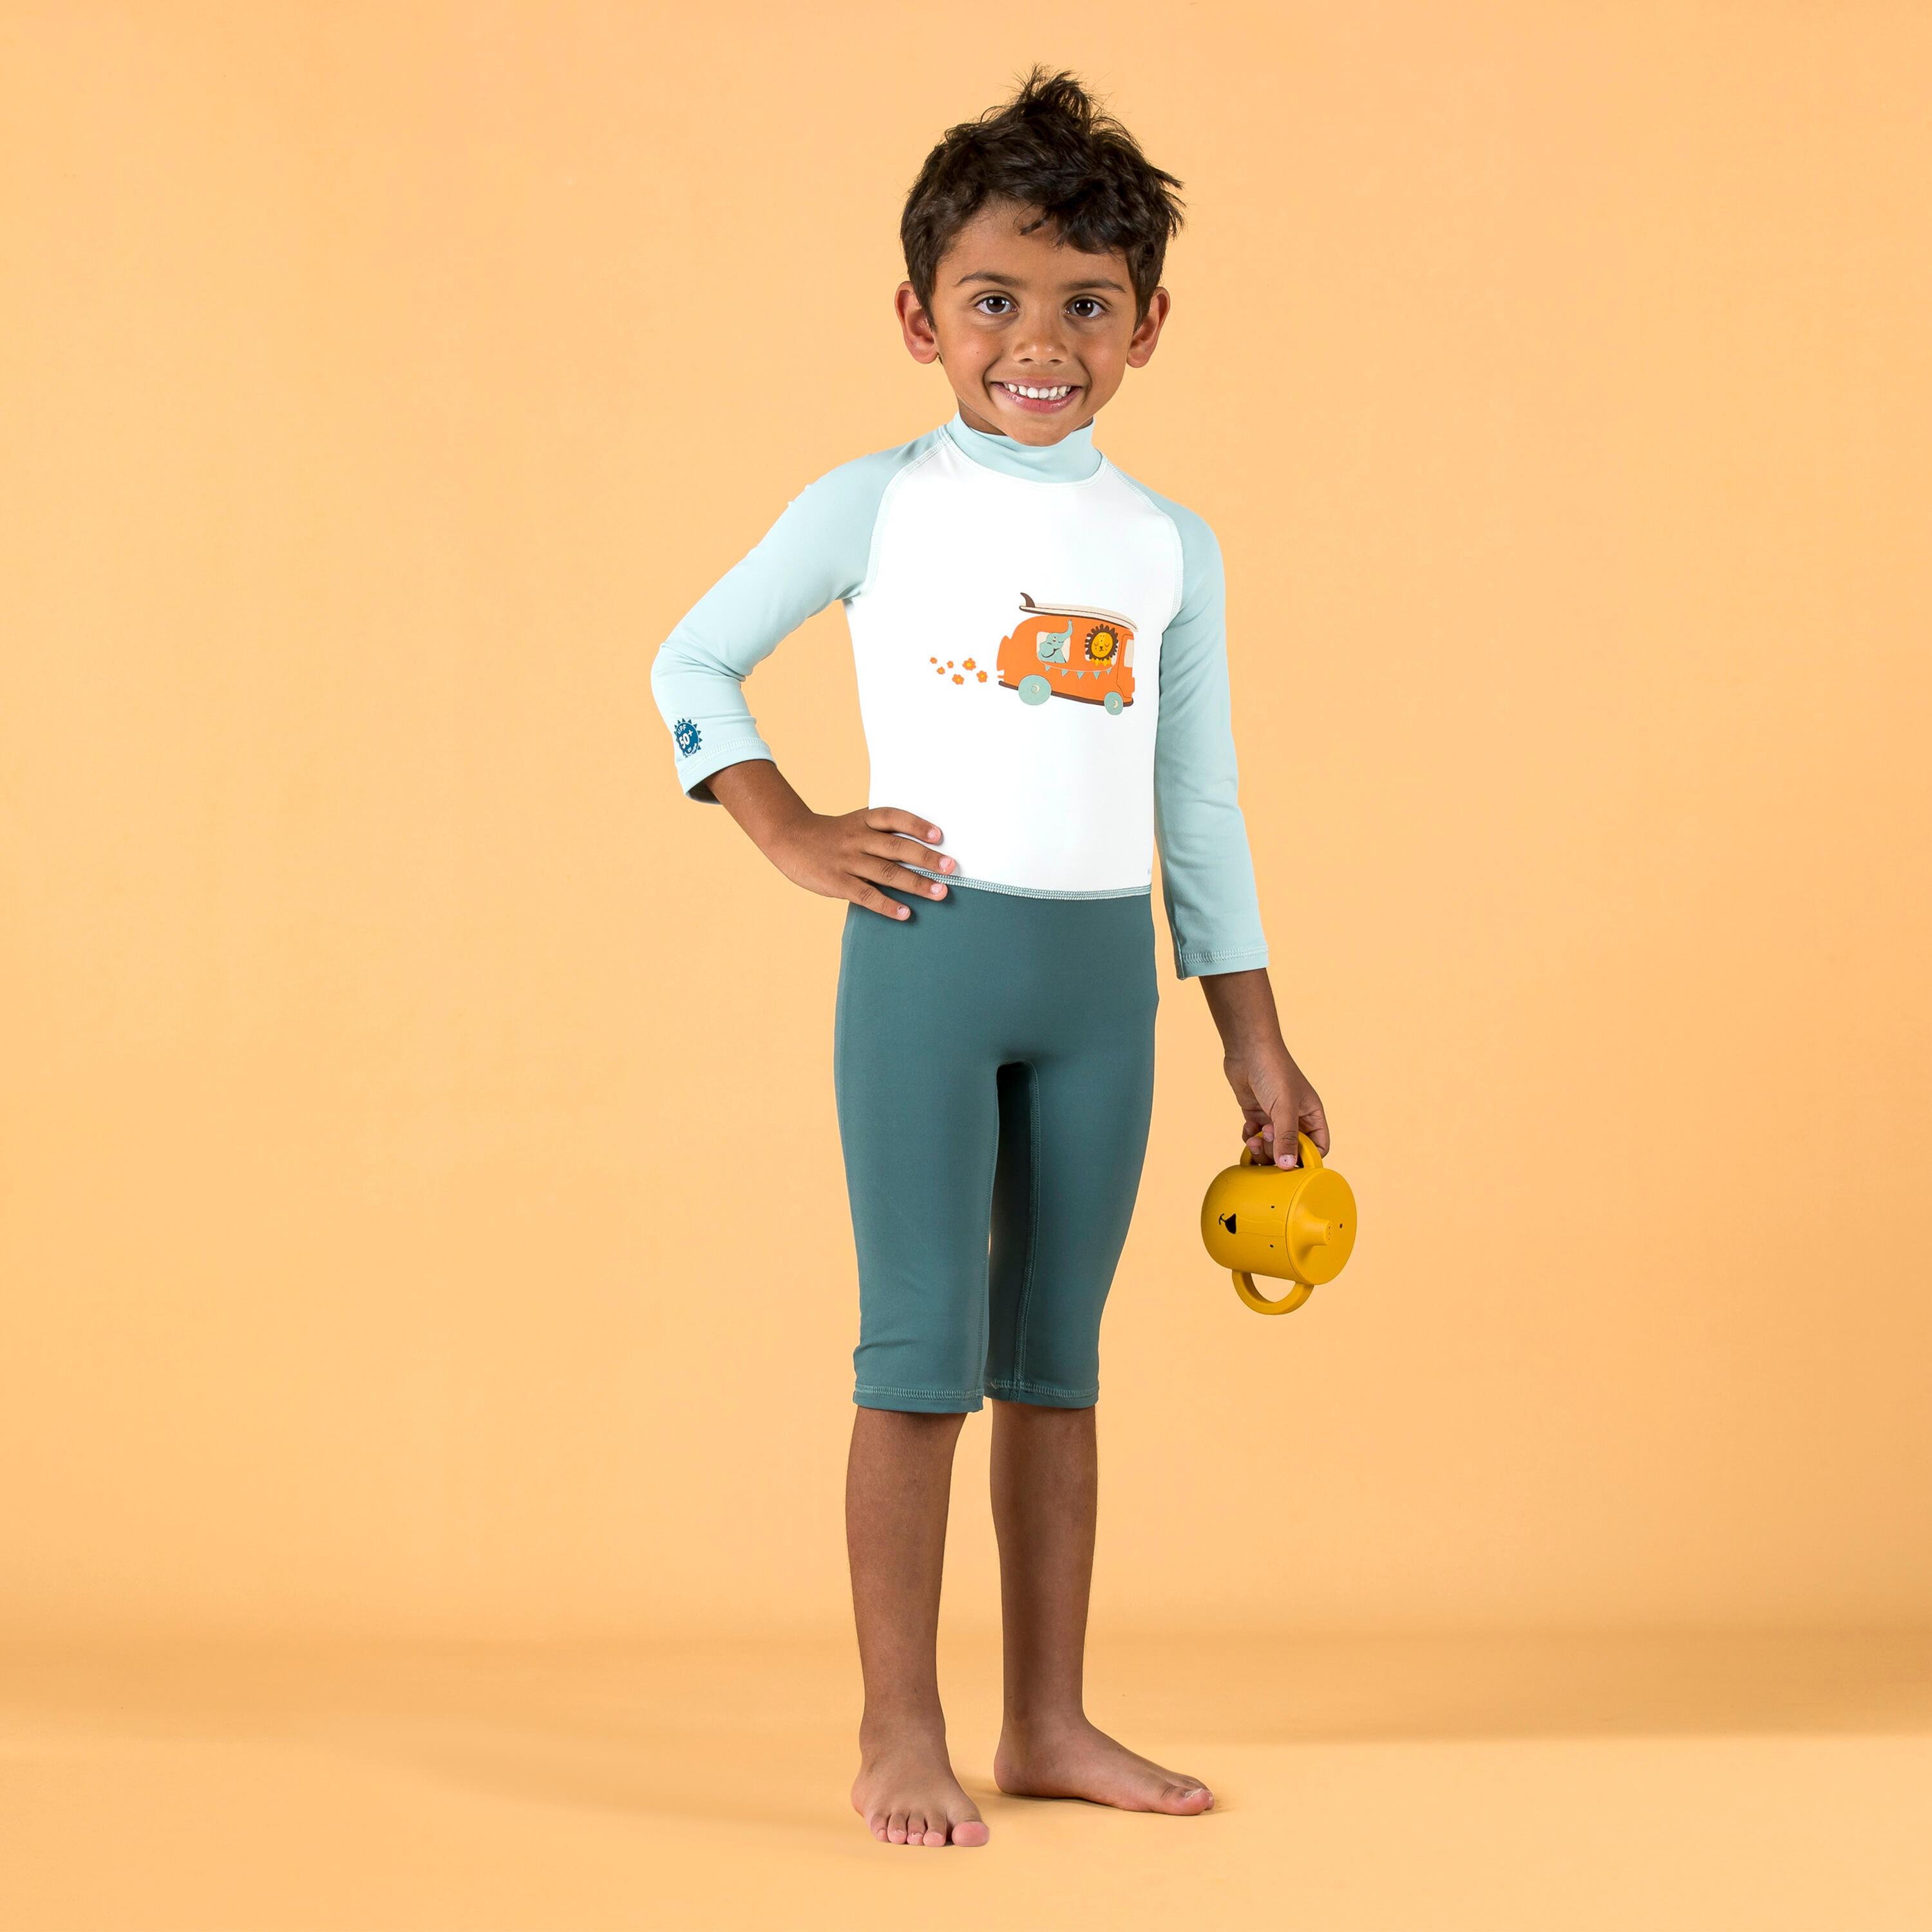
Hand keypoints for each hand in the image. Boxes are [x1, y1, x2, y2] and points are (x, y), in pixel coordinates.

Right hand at [703, 759, 955, 919]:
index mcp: (863, 821)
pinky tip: (905, 913)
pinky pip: (865, 895)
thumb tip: (919, 850)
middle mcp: (857, 839)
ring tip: (940, 893)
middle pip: (897, 847)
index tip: (939, 835)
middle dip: (927, 858)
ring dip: (916, 884)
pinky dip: (887, 905)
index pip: (893, 817)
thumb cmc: (830, 835)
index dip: (917, 825)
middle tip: (951, 868)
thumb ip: (880, 835)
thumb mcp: (853, 825)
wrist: (788, 839)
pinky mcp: (836, 882)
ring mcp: (846, 861)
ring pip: (886, 872)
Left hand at [1196, 967, 1329, 1168]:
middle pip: (1291, 1151)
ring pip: (1271, 1147)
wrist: (1248, 1048)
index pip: (1317, 1147)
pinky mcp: (1257, 1114)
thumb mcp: (1283, 1107)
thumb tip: (1288, 1167)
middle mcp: (1295, 1118)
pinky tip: (1247, 1126)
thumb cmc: (1273, 1071)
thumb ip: (1286, 1138)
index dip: (1306, 1159)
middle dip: (1277, 1152)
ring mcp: (1275, 1117)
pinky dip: (1250, 1137)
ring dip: (1261, 1147)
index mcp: (1312, 1115)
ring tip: (1254, 1136)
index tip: (1290, 1162)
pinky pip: (1255, 1137)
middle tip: (1265, 1140)